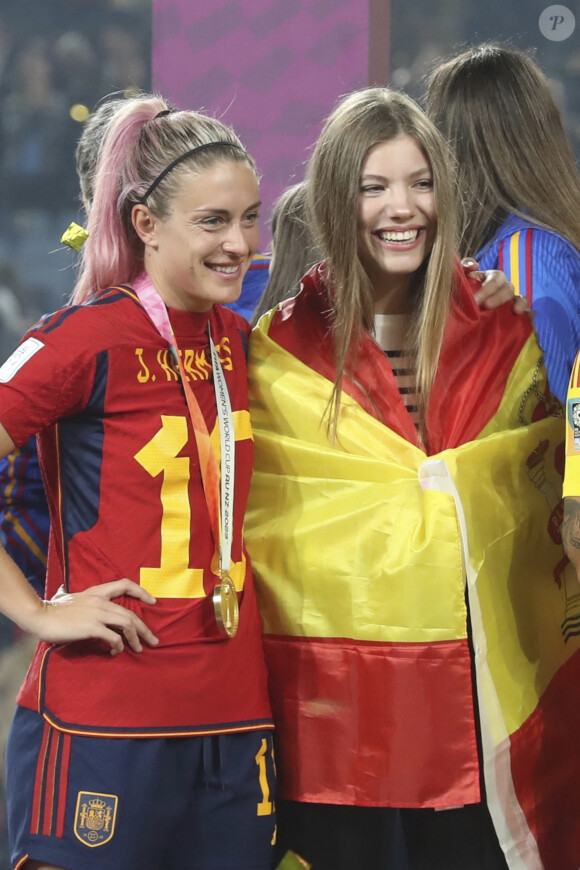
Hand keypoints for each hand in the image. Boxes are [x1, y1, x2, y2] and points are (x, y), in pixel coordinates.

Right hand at [31, 579, 158, 655]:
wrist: (39, 615)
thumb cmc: (52, 609)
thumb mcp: (67, 597)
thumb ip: (73, 595)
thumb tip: (64, 591)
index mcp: (97, 592)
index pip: (125, 584)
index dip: (142, 592)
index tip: (153, 601)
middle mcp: (100, 601)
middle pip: (131, 613)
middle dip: (144, 629)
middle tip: (153, 640)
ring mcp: (97, 613)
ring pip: (127, 624)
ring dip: (135, 638)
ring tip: (139, 649)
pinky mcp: (92, 627)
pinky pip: (113, 637)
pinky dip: (118, 646)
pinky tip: (116, 652)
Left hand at [461, 258, 529, 313]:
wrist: (463, 318)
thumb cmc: (461, 296)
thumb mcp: (458, 281)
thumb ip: (462, 269)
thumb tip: (474, 265)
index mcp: (490, 279)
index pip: (496, 277)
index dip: (489, 287)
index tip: (476, 300)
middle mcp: (503, 288)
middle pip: (508, 288)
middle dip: (498, 297)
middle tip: (486, 307)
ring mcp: (511, 302)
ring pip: (521, 298)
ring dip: (518, 303)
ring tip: (514, 311)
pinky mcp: (517, 316)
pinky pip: (528, 313)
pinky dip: (529, 314)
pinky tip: (524, 318)